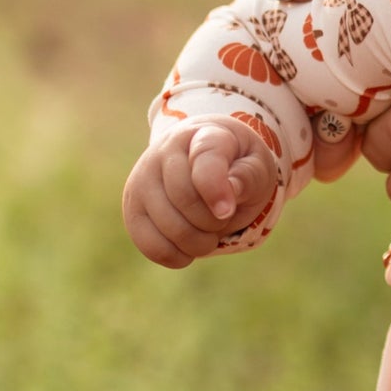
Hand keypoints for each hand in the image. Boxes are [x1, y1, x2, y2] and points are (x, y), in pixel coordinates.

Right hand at [123, 121, 277, 268]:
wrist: (202, 162)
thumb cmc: (236, 166)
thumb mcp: (257, 166)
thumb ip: (248, 176)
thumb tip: (229, 193)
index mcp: (203, 135)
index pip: (204, 159)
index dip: (214, 189)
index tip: (226, 211)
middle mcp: (164, 151)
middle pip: (184, 199)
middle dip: (214, 221)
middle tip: (223, 217)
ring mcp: (142, 179)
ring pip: (169, 227)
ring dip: (199, 242)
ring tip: (208, 231)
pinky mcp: (133, 208)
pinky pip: (151, 246)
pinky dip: (176, 256)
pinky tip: (188, 247)